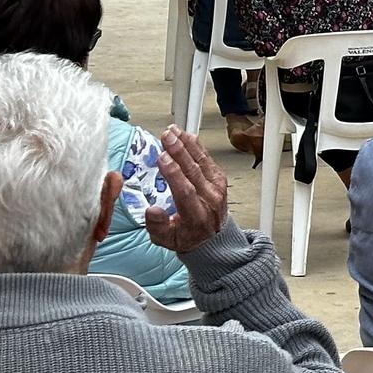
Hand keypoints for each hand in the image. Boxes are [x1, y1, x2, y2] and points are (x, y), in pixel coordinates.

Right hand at [144, 126, 228, 253]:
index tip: (162, 158)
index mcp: (195, 215)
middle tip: (167, 136)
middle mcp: (210, 199)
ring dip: (187, 145)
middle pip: (194, 172)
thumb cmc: (186, 237)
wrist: (212, 238)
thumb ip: (157, 226)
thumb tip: (152, 209)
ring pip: (202, 162)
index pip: (185, 191)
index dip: (174, 173)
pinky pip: (208, 160)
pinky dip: (197, 147)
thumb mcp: (166, 240)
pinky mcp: (219, 179)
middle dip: (180, 152)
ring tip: (173, 131)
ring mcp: (217, 188)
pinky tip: (186, 137)